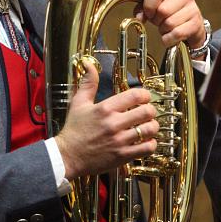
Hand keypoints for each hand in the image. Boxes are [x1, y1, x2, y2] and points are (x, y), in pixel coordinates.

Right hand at [55, 61, 158, 180]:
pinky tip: (146, 141)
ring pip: (149, 130)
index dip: (145, 95)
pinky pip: (147, 148)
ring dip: (152, 126)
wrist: (67, 156)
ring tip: (148, 126)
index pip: (135, 96)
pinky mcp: (122, 155)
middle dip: (151, 110)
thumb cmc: (73, 130)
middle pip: (146, 112)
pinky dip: (151, 143)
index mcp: (105, 108)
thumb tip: (89, 65)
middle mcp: (114, 123)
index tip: (145, 98)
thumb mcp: (79, 103)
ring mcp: (119, 140)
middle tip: (148, 112)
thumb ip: (88, 83)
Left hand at [135, 0, 205, 50]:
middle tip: (158, 21)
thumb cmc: (168, 12)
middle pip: (163, 10)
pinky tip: (169, 36)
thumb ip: (142, 8)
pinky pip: (177, 33)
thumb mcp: (153, 6)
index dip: (149, 4)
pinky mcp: (196, 23)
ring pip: (169, 23)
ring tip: (165, 27)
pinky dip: (169, 38)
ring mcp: (193, 8)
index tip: (149, 13)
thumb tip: (139, 17)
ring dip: (163, 29)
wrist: (189, 24)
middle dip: (156, 20)